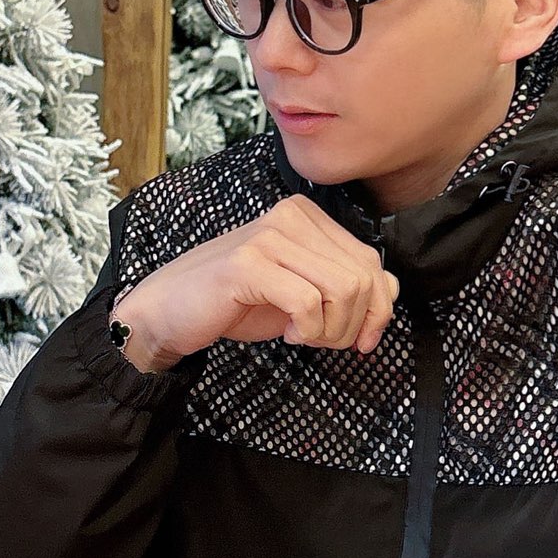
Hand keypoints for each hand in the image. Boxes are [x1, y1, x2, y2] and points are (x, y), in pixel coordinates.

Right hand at [114, 196, 399, 372]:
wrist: (168, 311)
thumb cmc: (236, 302)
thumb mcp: (301, 290)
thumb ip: (343, 284)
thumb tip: (389, 296)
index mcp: (306, 216)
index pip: (372, 262)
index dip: (378, 309)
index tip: (361, 339)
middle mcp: (290, 216)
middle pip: (363, 277)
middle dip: (354, 323)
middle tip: (324, 341)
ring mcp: (268, 237)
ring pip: (342, 288)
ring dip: (330, 330)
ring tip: (302, 336)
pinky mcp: (248, 263)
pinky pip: (308, 302)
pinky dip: (306, 330)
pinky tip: (286, 333)